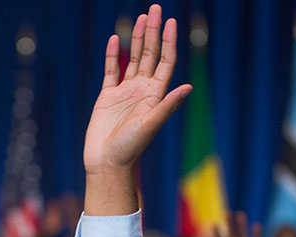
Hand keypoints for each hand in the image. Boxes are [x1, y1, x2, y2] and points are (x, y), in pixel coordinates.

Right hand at [83, 5, 190, 176]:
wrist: (107, 162)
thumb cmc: (130, 148)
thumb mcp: (150, 125)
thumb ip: (168, 106)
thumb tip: (188, 87)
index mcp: (155, 94)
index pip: (165, 61)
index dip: (169, 41)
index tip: (170, 21)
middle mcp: (142, 90)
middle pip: (150, 54)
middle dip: (153, 31)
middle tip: (154, 8)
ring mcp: (125, 92)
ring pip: (133, 58)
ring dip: (137, 38)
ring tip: (141, 18)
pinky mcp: (107, 97)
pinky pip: (111, 71)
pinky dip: (113, 55)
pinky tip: (115, 39)